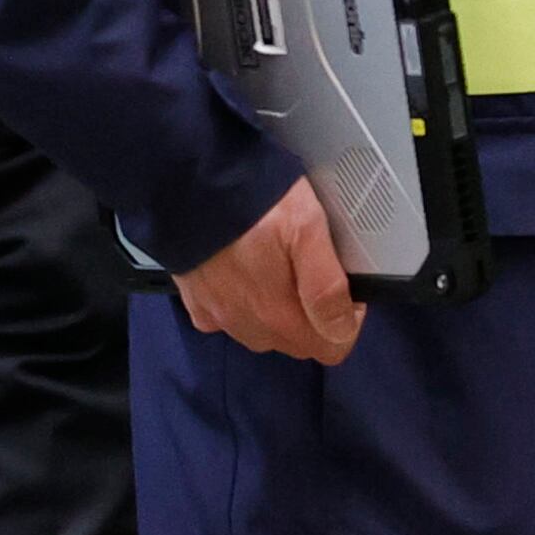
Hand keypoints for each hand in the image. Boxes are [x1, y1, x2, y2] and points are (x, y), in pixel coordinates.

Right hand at [176, 176, 359, 364]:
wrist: (187, 186)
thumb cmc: (255, 204)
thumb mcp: (308, 230)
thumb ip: (326, 285)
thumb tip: (341, 329)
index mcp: (278, 316)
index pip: (331, 349)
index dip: (347, 321)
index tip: (346, 289)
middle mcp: (247, 326)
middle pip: (298, 342)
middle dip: (315, 317)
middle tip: (313, 271)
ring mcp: (218, 316)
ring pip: (264, 334)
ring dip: (279, 313)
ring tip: (280, 268)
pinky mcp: (194, 303)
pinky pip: (228, 319)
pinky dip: (242, 305)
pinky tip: (243, 274)